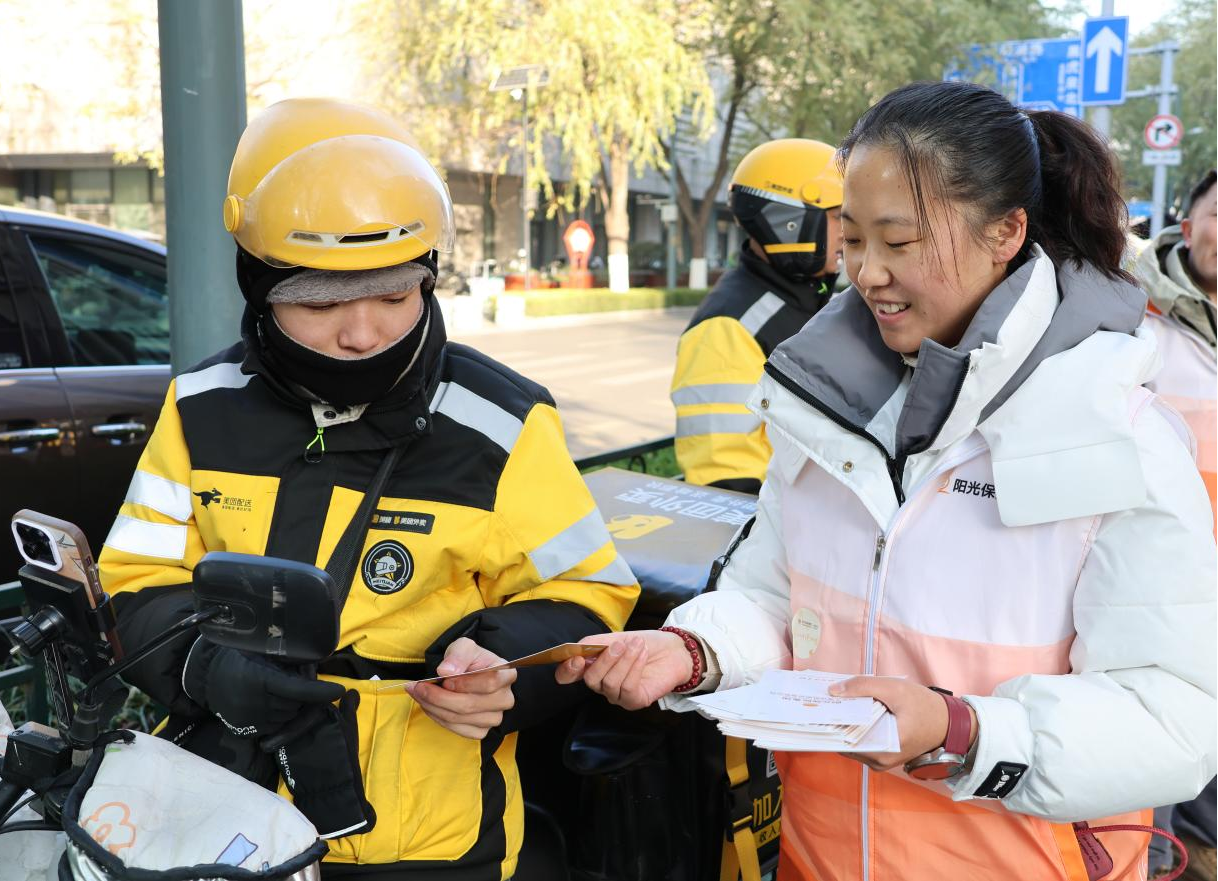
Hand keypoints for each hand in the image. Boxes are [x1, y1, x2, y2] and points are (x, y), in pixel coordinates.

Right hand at [182, 638, 344, 737]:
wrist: (209, 678)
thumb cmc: (241, 658)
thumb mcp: (262, 651)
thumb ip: (288, 658)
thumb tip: (316, 664)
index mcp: (260, 679)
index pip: (298, 689)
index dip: (320, 691)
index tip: (340, 690)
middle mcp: (256, 703)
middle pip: (297, 703)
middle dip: (303, 694)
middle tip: (293, 678)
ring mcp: (251, 720)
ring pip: (289, 716)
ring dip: (292, 705)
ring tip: (278, 690)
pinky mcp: (248, 731)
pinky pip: (278, 726)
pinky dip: (281, 715)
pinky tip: (270, 702)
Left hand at [406, 637, 516, 739]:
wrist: (469, 673)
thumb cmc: (469, 659)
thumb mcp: (464, 647)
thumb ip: (457, 655)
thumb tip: (446, 671)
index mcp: (506, 675)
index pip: (489, 683)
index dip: (464, 683)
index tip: (443, 679)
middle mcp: (505, 699)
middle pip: (470, 705)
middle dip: (437, 697)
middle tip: (417, 687)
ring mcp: (494, 718)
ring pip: (459, 719)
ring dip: (433, 707)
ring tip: (419, 694)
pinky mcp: (481, 731)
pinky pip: (457, 729)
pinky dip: (438, 718)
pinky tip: (430, 706)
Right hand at [554, 630, 695, 710]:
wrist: (671, 650)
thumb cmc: (641, 643)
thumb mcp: (615, 637)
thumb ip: (593, 643)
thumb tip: (576, 649)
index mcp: (591, 667)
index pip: (567, 676)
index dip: (567, 670)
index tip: (578, 659)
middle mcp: (601, 684)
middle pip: (591, 680)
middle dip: (605, 660)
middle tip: (621, 644)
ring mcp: (617, 695)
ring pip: (611, 683)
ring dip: (625, 660)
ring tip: (638, 645)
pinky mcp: (633, 701)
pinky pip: (628, 687)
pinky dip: (635, 667)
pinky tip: (642, 654)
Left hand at [829, 677, 977, 772]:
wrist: (951, 723)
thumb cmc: (925, 707)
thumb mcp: (894, 689)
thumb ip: (863, 687)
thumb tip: (833, 691)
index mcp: (882, 751)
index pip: (843, 740)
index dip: (827, 722)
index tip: (813, 706)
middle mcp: (878, 761)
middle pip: (845, 740)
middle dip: (833, 720)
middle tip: (818, 699)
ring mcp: (880, 759)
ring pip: (852, 740)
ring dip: (843, 721)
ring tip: (831, 700)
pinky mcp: (883, 752)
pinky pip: (861, 739)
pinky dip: (855, 724)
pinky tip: (848, 707)